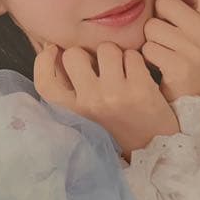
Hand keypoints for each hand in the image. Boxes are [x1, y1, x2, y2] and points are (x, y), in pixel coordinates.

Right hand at [33, 42, 179, 155]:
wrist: (156, 150)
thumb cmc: (118, 130)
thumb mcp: (87, 118)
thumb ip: (72, 92)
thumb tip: (57, 55)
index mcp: (73, 113)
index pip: (45, 83)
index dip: (43, 60)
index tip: (53, 50)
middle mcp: (90, 102)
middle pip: (74, 55)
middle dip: (86, 53)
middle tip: (98, 64)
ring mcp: (115, 94)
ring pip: (106, 49)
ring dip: (115, 54)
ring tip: (122, 70)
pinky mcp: (140, 88)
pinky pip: (132, 55)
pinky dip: (135, 60)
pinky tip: (138, 74)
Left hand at [141, 0, 199, 102]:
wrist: (197, 104)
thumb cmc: (192, 60)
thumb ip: (189, 5)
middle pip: (166, 2)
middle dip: (157, 15)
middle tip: (164, 31)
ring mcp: (196, 51)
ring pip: (152, 26)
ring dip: (150, 39)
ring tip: (162, 51)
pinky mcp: (179, 67)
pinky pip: (149, 48)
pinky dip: (148, 57)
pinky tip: (158, 66)